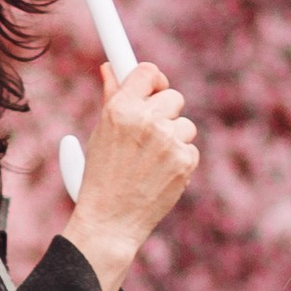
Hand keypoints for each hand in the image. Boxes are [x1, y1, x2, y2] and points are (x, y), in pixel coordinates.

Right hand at [65, 58, 197, 290]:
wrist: (110, 221)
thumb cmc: (100, 177)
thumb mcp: (101, 133)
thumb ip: (111, 98)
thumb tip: (109, 69)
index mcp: (120, 109)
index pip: (147, 72)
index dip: (154, 79)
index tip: (155, 87)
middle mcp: (145, 120)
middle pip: (173, 96)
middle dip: (165, 111)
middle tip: (152, 130)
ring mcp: (168, 140)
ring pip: (185, 125)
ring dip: (173, 139)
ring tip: (151, 161)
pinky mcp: (184, 161)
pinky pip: (190, 148)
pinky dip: (180, 160)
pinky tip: (160, 175)